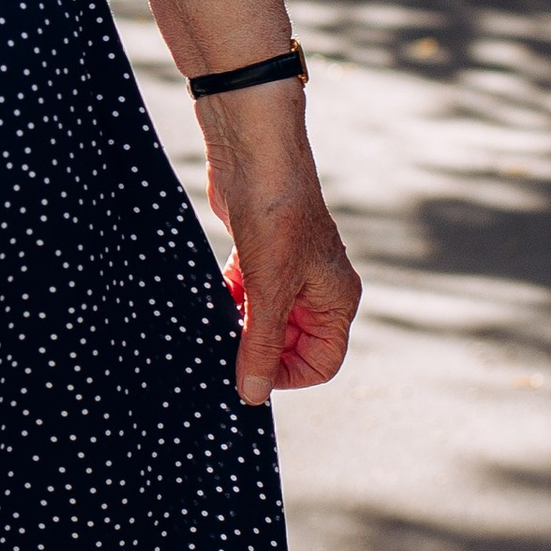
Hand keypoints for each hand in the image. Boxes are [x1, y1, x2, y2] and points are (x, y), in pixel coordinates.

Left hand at [198, 93, 360, 404]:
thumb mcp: (268, 291)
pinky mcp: (262, 255)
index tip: (249, 372)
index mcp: (337, 300)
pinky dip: (231, 300)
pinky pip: (248, 295)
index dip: (287, 375)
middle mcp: (319, 289)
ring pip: (266, 320)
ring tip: (216, 323)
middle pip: (292, 344)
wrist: (255, 156)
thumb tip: (252, 394)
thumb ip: (260, 345)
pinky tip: (213, 295)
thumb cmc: (276, 218)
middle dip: (259, 350)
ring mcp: (290, 272)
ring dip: (241, 325)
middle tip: (224, 349)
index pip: (322, 363)